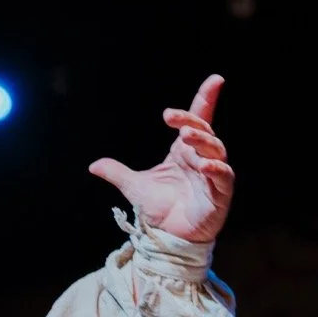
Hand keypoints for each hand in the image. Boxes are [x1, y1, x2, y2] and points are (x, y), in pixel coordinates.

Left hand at [88, 74, 234, 242]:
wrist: (167, 237)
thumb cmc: (158, 208)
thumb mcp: (134, 186)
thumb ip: (117, 172)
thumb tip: (94, 165)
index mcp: (184, 152)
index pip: (199, 119)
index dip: (206, 99)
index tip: (215, 79)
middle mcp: (201, 158)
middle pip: (204, 131)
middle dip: (191, 121)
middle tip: (172, 119)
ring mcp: (212, 175)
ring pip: (216, 150)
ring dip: (202, 140)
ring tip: (185, 137)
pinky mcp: (220, 194)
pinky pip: (223, 177)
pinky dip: (215, 169)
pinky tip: (203, 164)